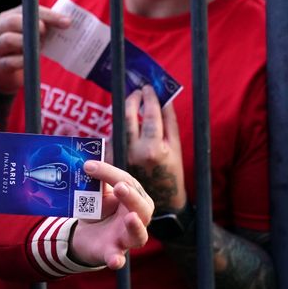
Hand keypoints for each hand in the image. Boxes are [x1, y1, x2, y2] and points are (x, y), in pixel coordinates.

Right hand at [0, 5, 70, 94]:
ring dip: (28, 45)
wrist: (7, 74)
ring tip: (40, 50)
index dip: (48, 15)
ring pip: (9, 39)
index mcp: (9, 16)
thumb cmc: (23, 50)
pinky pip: (11, 61)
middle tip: (47, 34)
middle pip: (13, 21)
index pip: (28, 10)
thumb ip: (46, 26)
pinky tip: (31, 63)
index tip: (67, 22)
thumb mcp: (32, 34)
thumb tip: (67, 22)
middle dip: (34, 26)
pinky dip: (24, 62)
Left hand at [70, 160, 153, 269]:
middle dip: (131, 197)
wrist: (85, 237)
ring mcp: (126, 238)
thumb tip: (86, 159)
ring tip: (131, 218)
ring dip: (135, 226)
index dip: (109, 173)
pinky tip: (114, 260)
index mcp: (134, 199)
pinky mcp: (113, 253)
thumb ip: (96, 180)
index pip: (128, 183)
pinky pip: (118, 258)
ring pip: (139, 235)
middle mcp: (136, 219)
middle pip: (142, 208)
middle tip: (119, 187)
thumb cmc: (98, 210)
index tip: (88, 166)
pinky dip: (116, 259)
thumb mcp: (97, 193)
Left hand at [125, 85, 186, 211]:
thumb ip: (169, 123)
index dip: (149, 98)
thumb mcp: (175, 148)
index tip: (148, 88)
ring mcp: (121, 156)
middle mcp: (134, 152)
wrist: (160, 201)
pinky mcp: (112, 159)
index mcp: (154, 149)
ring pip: (119, 126)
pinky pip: (114, 137)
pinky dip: (120, 127)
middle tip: (137, 92)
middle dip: (132, 100)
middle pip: (128, 117)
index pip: (149, 115)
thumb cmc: (171, 172)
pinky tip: (125, 122)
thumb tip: (164, 99)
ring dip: (125, 111)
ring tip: (133, 103)